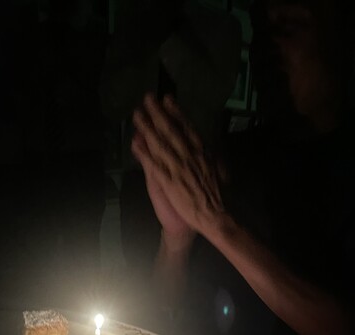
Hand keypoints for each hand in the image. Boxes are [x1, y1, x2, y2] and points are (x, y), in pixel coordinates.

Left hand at [132, 94, 226, 241]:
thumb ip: (212, 157)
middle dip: (158, 114)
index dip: (176, 112)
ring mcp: (178, 168)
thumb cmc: (216, 196)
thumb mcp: (219, 171)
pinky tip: (135, 143)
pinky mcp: (169, 182)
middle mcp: (189, 156)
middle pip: (171, 131)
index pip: (187, 128)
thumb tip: (211, 147)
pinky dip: (144, 153)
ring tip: (136, 115)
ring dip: (147, 128)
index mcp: (201, 152)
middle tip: (147, 98)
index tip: (167, 99)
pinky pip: (154, 165)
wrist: (214, 216)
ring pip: (160, 144)